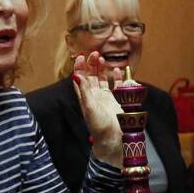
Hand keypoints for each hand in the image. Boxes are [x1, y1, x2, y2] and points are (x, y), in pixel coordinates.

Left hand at [71, 52, 123, 166]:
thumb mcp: (89, 107)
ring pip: (102, 79)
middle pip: (91, 76)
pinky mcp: (117, 100)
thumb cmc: (98, 126)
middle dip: (92, 64)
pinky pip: (116, 85)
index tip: (81, 56)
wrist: (113, 138)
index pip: (80, 78)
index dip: (79, 67)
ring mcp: (106, 97)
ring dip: (102, 69)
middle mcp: (94, 96)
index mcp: (85, 97)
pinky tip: (116, 70)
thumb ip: (84, 90)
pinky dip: (116, 77)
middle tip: (95, 54)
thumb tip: (76, 75)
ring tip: (103, 59)